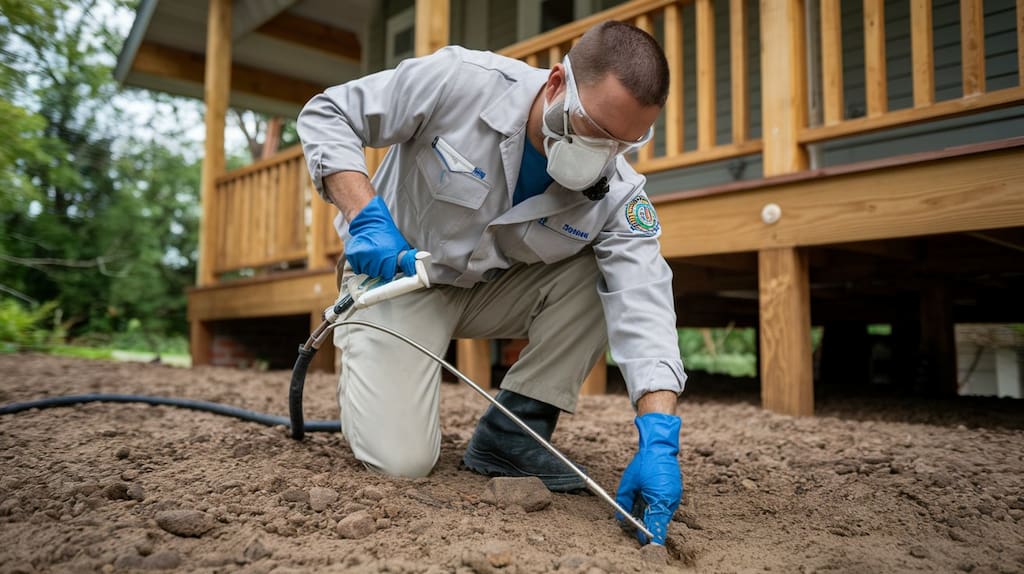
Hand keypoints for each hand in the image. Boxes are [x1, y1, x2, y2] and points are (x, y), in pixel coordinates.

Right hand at [345, 196, 417, 280]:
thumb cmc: (386, 234)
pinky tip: (365, 256)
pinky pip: (357, 268)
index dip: (388, 271)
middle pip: (376, 274)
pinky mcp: (353, 255)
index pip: (387, 275)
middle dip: (378, 268)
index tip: (388, 266)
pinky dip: (360, 264)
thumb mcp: (401, 246)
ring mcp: (362, 256)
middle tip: (379, 259)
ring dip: (369, 266)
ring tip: (372, 256)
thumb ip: (405, 260)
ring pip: (366, 271)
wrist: (371, 222)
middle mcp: (374, 258)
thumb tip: (412, 271)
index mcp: (387, 257)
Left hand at [614, 413, 681, 544]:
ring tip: (635, 516)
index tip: (647, 550)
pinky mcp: (672, 493)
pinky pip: (662, 507)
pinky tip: (642, 504)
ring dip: (648, 518)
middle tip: (634, 532)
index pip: (656, 527)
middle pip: (657, 523)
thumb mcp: (629, 483)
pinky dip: (652, 508)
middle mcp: (669, 501)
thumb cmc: (644, 463)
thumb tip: (620, 518)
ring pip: (659, 515)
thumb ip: (623, 502)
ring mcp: (673, 497)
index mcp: (661, 500)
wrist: (659, 446)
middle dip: (645, 528)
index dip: (651, 540)